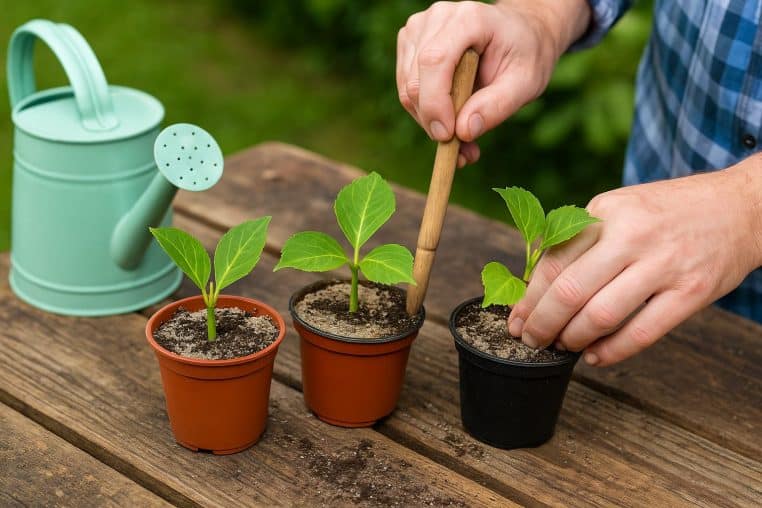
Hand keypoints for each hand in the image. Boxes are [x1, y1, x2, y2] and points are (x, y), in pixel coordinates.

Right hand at [396, 0, 590, 166]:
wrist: (521, 34)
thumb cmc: (525, 55)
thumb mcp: (526, 83)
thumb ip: (496, 106)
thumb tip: (464, 131)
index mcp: (468, 18)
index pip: (434, 61)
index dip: (435, 103)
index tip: (447, 136)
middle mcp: (436, 19)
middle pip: (416, 82)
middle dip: (435, 122)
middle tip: (464, 150)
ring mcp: (418, 30)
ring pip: (408, 91)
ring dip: (431, 122)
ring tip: (462, 136)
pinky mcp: (410, 45)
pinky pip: (407, 91)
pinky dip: (426, 113)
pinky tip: (450, 119)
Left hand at [507, 161, 761, 365]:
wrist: (742, 207)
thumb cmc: (668, 212)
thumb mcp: (619, 207)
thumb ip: (581, 238)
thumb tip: (535, 280)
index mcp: (607, 211)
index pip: (554, 260)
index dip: (529, 296)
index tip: (517, 319)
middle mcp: (633, 235)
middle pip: (571, 291)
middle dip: (543, 323)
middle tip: (532, 340)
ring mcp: (664, 264)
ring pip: (602, 315)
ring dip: (573, 339)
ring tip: (563, 346)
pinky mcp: (692, 292)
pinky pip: (642, 333)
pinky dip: (611, 351)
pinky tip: (595, 357)